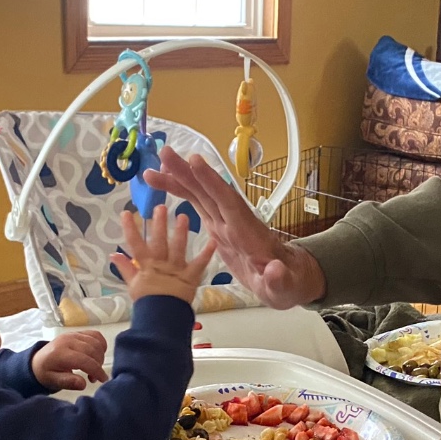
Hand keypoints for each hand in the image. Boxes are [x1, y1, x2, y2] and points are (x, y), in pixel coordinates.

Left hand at [32, 330, 108, 391]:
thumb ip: (68, 382)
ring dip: (100, 356)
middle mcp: (68, 340)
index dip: (96, 370)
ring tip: (95, 368)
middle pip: (92, 350)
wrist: (38, 360)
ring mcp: (73, 334)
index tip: (103, 380)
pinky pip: (95, 335)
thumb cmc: (47, 373)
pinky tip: (98, 355)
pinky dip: (101, 344)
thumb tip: (83, 384)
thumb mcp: (53, 381)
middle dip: (99, 365)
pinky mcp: (78, 333)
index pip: (84, 360)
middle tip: (94, 377)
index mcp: (61, 353)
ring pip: (96, 342)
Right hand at [111, 204, 217, 303]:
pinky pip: (200, 264)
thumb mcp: (133, 285)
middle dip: (159, 224)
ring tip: (184, 216)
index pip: (135, 244)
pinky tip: (213, 241)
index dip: (130, 228)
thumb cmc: (147, 302)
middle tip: (161, 207)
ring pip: (178, 248)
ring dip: (181, 232)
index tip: (127, 213)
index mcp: (146, 265)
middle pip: (159, 241)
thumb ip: (125, 268)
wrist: (161, 319)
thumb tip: (113, 254)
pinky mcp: (190, 277)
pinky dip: (207, 253)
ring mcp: (176, 270)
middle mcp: (161, 264)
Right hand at [141, 148, 326, 309]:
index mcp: (247, 232)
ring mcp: (226, 224)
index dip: (212, 181)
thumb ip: (278, 279)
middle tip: (165, 153)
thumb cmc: (286, 282)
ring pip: (200, 196)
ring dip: (179, 179)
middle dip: (188, 172)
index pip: (228, 202)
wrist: (286, 280)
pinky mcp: (219, 229)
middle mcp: (235, 222)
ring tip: (154, 168)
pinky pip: (198, 207)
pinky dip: (181, 194)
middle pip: (209, 192)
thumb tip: (274, 270)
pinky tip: (164, 185)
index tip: (195, 161)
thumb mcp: (284, 286)